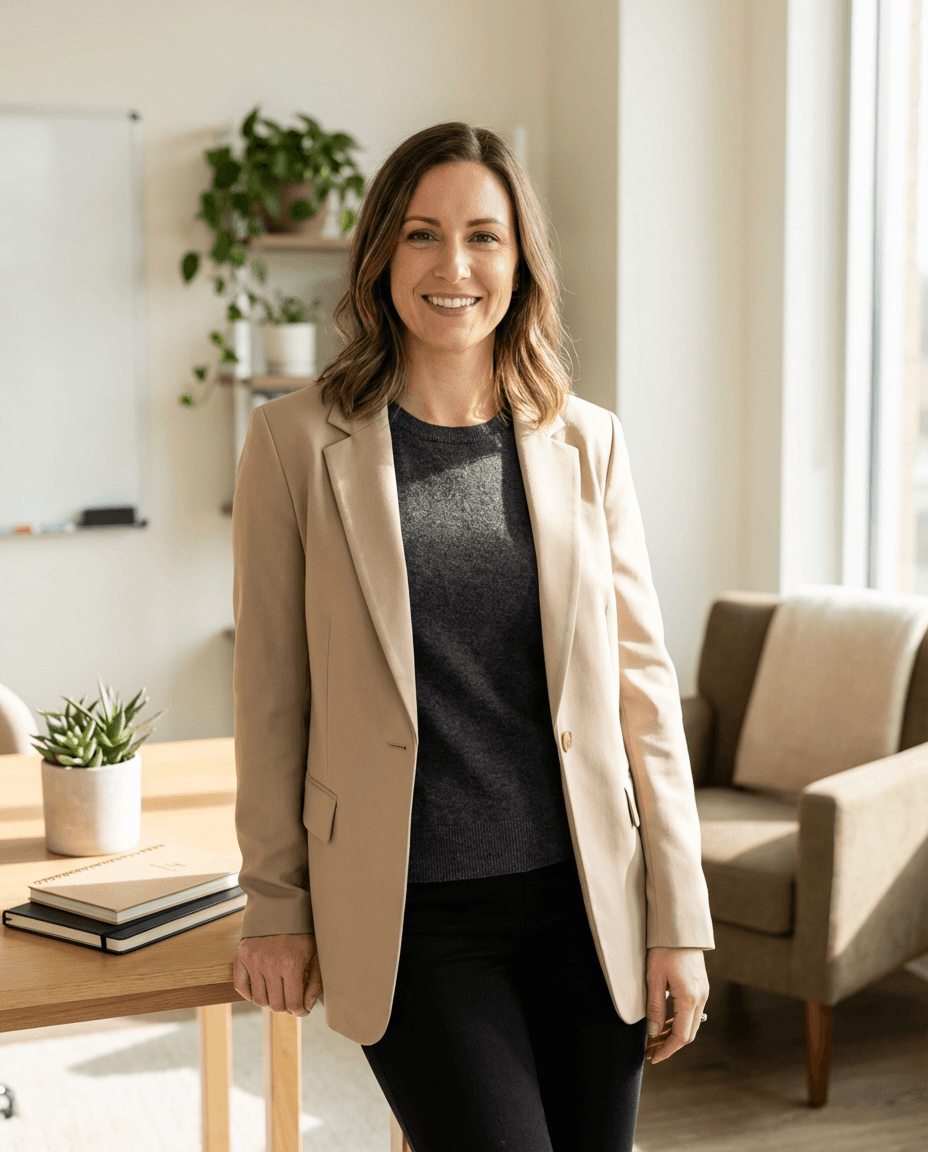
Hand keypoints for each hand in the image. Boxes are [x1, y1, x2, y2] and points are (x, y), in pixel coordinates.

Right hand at [233, 932, 322, 1015]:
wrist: (280, 909)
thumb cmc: (301, 933)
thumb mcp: (315, 954)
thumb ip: (315, 981)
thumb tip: (307, 1006)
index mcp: (291, 963)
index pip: (293, 1003)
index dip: (300, 1011)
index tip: (303, 1009)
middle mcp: (270, 963)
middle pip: (276, 1005)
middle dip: (286, 1008)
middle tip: (291, 1003)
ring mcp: (253, 961)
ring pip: (259, 1000)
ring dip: (270, 1003)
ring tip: (278, 996)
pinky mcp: (241, 957)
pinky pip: (241, 988)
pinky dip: (250, 995)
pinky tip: (262, 991)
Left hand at [644, 946, 708, 1063]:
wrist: (680, 928)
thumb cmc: (664, 949)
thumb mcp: (654, 978)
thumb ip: (655, 1007)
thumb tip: (654, 1033)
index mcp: (689, 998)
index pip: (681, 1036)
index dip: (667, 1050)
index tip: (653, 1057)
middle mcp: (700, 998)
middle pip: (688, 1034)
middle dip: (669, 1045)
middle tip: (650, 1051)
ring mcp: (702, 993)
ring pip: (690, 1024)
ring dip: (673, 1035)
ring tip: (654, 1039)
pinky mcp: (700, 987)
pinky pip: (691, 1013)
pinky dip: (679, 1022)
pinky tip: (664, 1023)